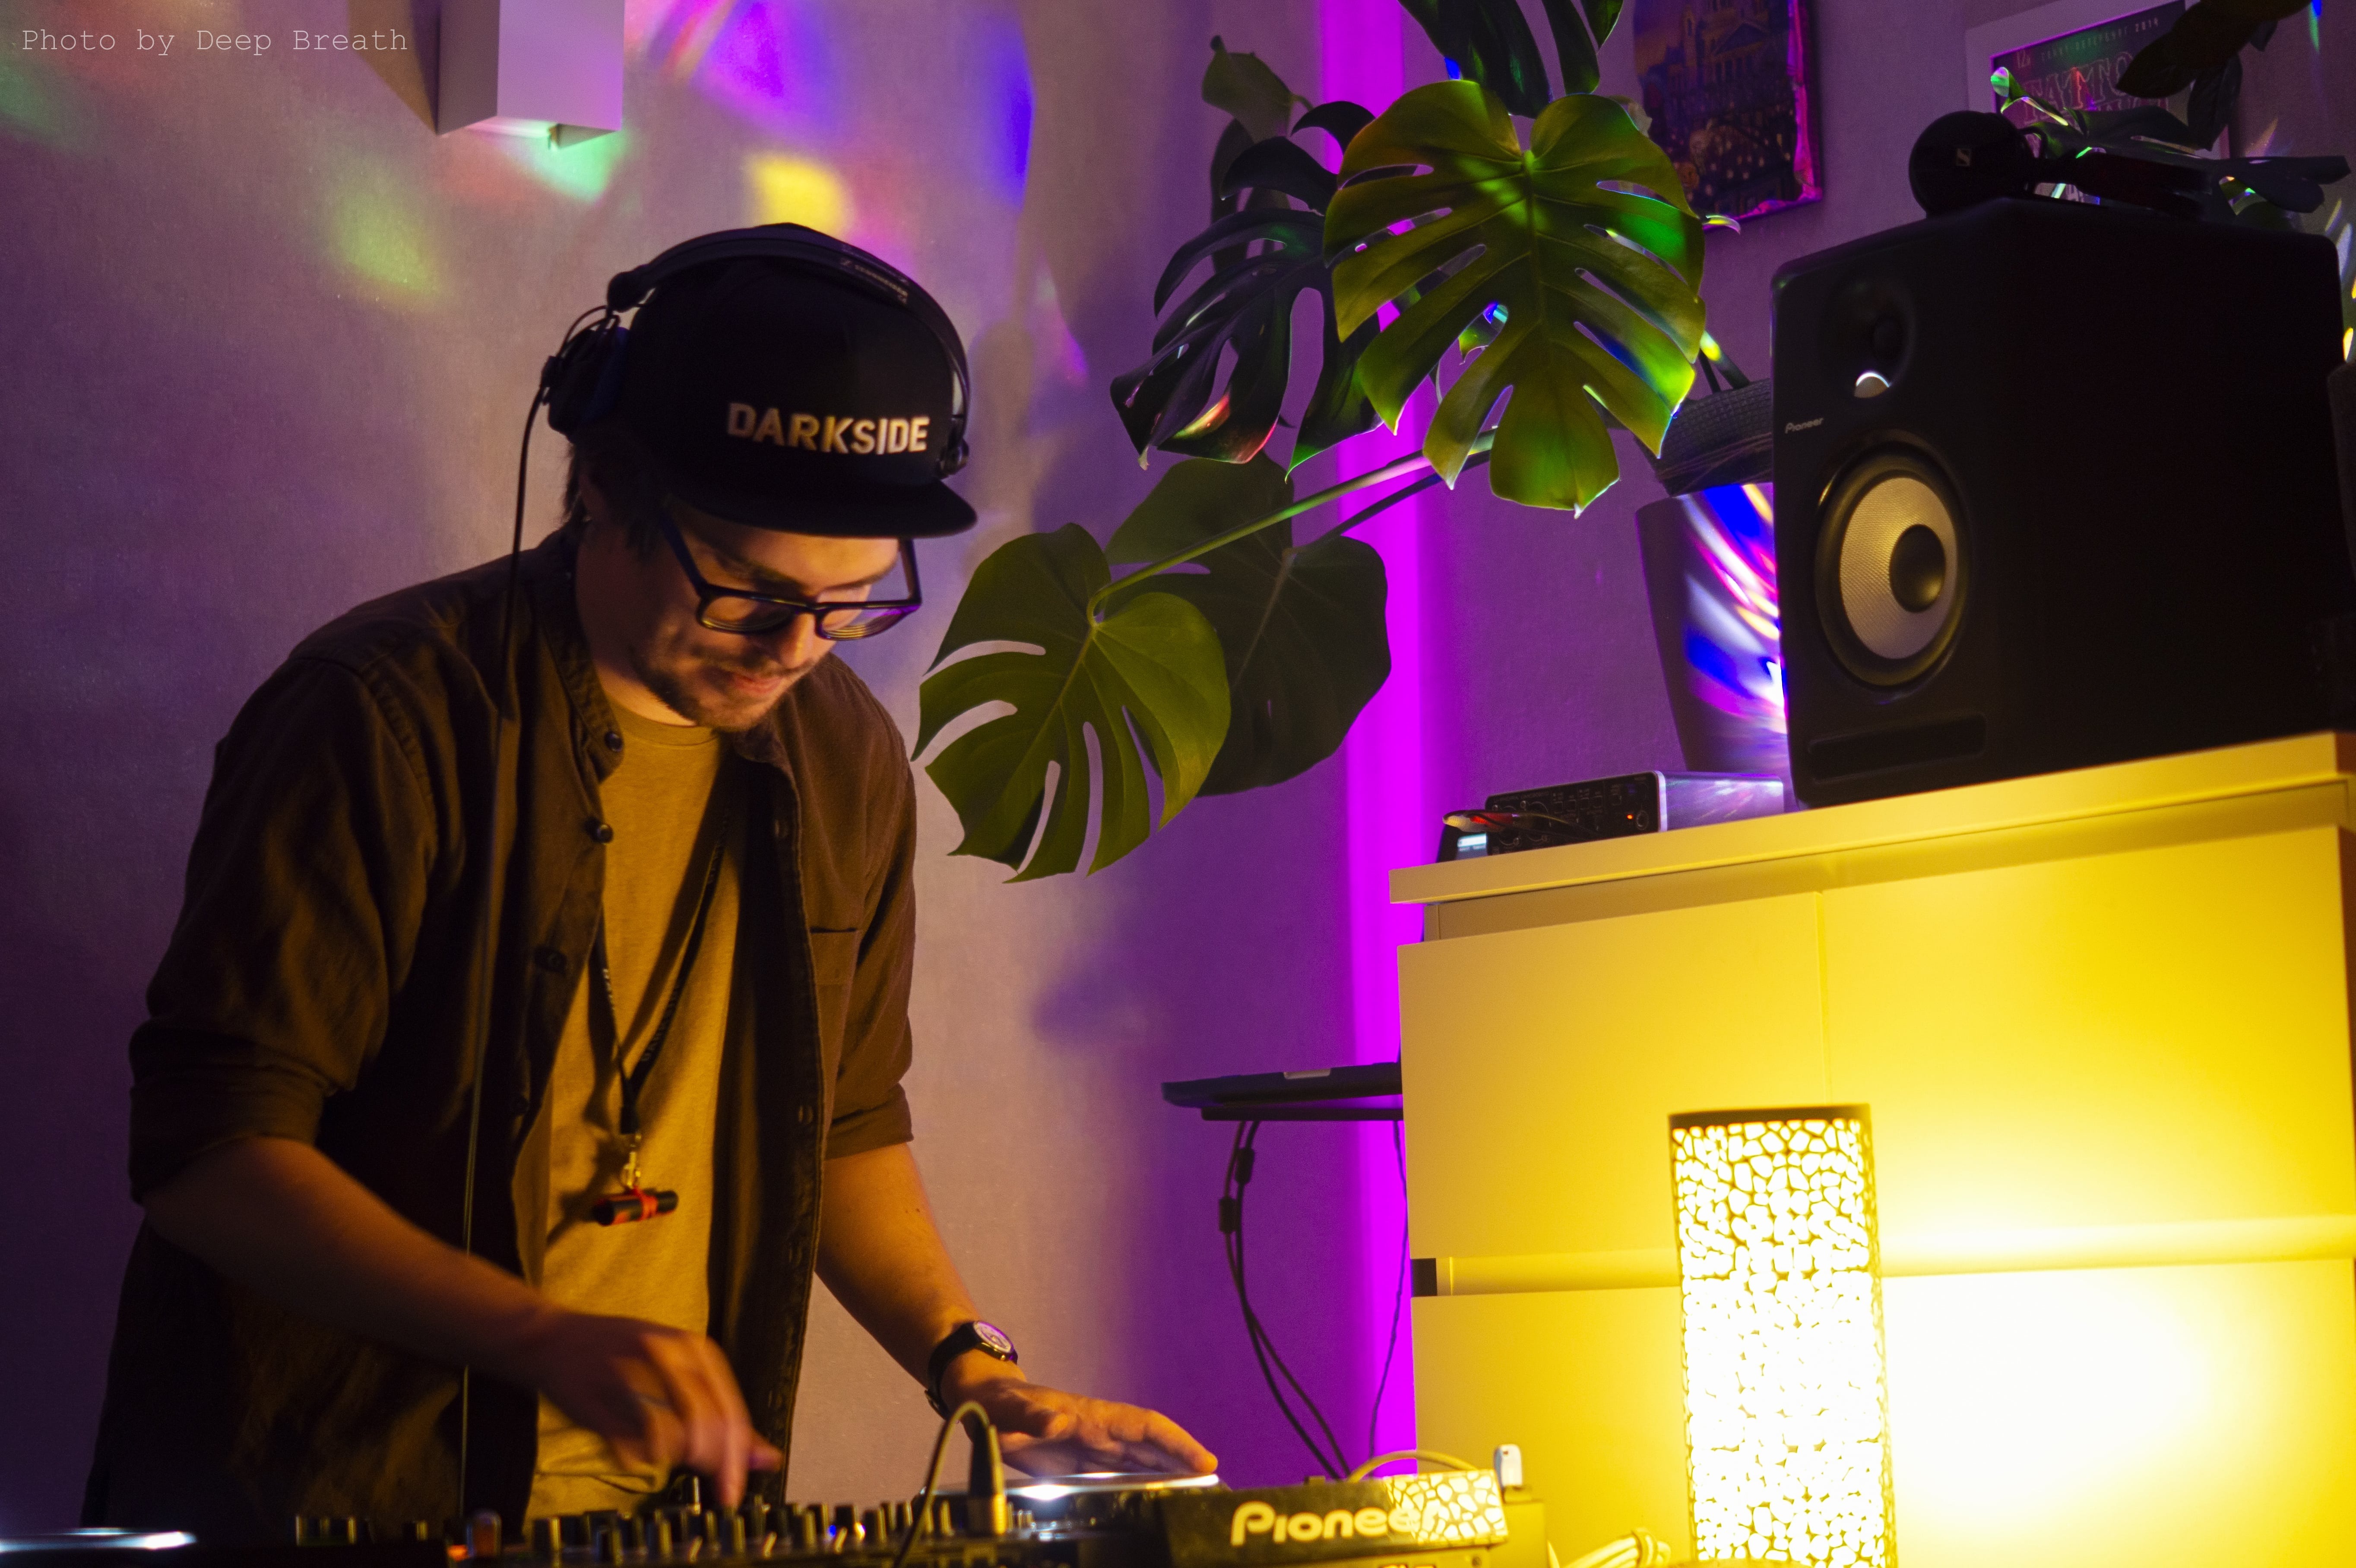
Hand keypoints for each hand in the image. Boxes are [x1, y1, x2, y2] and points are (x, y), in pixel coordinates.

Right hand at [502, 1308, 781, 1503]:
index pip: (730, 1413)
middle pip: (706, 1427)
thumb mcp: (682, 1370)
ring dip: (669, 1457)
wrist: (553, 1337)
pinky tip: (631, 1448)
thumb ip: (722, 1412)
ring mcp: (630, 1375)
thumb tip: (767, 1457)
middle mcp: (666, 1356)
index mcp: (694, 1348)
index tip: (734, 1491)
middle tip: (703, 1482)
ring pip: (670, 1438)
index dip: (736, 1459)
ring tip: (659, 1449)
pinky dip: (636, 1458)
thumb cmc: (624, 1356)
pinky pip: (630, 1447)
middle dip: (710, 1465)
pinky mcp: (597, 1401)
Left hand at [943, 1361, 1217, 1477]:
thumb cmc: (1000, 1402)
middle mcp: (1099, 1429)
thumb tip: (1059, 1422)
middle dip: (1184, 1461)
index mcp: (1090, 1415)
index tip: (1203, 1459)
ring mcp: (1093, 1445)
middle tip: (1215, 1485)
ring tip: (1197, 1494)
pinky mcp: (1082, 1459)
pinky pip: (1121, 1472)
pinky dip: (1143, 1482)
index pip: (1144, 1426)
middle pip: (1152, 1445)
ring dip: (1168, 1473)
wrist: (984, 1401)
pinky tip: (1158, 1497)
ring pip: (1141, 1460)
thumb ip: (1035, 1415)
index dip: (1175, 1442)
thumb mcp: (1012, 1409)